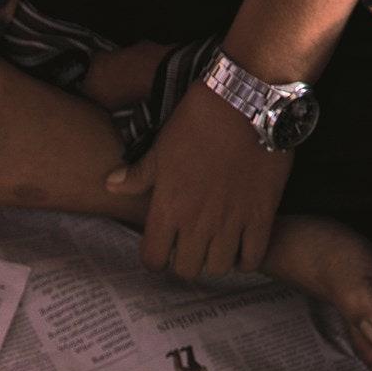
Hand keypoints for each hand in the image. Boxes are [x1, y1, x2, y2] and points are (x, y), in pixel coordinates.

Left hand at [107, 81, 291, 279]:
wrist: (245, 100)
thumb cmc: (197, 120)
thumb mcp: (161, 147)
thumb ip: (138, 175)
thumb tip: (111, 185)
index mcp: (168, 209)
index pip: (154, 260)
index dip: (156, 258)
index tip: (163, 248)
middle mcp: (197, 223)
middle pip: (187, 271)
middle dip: (186, 262)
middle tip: (192, 246)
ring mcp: (230, 222)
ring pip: (219, 268)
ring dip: (216, 260)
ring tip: (217, 244)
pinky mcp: (260, 216)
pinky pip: (252, 258)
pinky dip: (247, 258)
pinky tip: (243, 244)